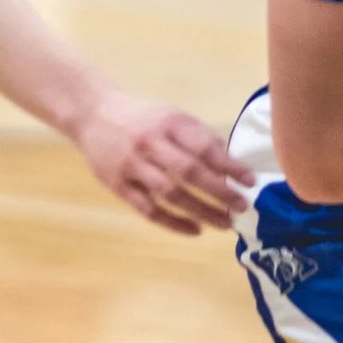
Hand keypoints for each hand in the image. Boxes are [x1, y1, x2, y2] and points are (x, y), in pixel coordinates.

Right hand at [74, 87, 254, 234]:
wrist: (92, 113)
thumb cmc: (142, 117)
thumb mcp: (172, 116)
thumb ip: (199, 137)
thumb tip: (231, 165)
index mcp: (169, 123)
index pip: (204, 146)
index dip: (230, 165)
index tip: (250, 181)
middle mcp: (150, 143)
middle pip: (189, 172)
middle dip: (219, 192)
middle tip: (241, 207)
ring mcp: (132, 165)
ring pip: (170, 193)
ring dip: (201, 211)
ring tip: (224, 223)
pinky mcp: (118, 185)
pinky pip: (148, 209)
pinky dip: (173, 222)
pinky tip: (195, 229)